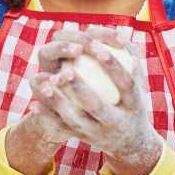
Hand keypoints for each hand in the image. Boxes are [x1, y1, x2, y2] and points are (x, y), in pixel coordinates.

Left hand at [30, 26, 162, 174]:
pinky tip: (33, 104)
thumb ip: (130, 58)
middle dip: (80, 88)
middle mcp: (117, 123)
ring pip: (75, 119)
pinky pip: (62, 128)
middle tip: (66, 69)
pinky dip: (47, 117)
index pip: (127, 85)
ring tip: (46, 82)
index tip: (99, 49)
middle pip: (97, 106)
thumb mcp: (140, 84)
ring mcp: (99, 134)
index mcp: (135, 106)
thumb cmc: (133, 103)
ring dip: (58, 102)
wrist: (130, 143)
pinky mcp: (83, 139)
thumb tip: (116, 31)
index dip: (114, 67)